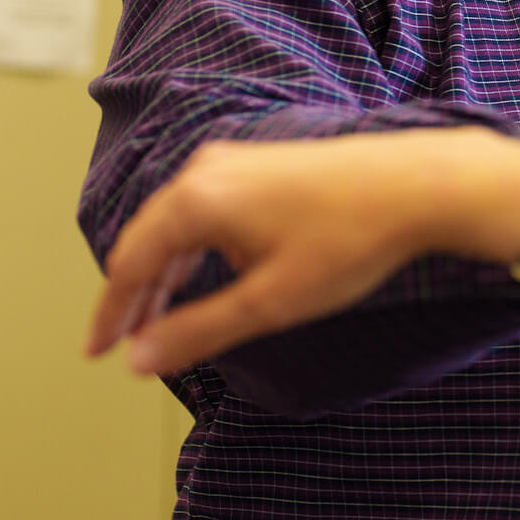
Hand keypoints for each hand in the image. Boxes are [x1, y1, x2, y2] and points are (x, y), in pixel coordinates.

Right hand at [85, 126, 478, 375]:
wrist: (421, 184)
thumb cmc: (354, 236)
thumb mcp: (270, 300)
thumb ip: (199, 331)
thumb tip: (142, 360)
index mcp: (196, 199)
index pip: (128, 263)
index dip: (111, 313)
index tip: (98, 352)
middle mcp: (208, 170)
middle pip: (148, 240)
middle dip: (133, 295)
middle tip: (123, 343)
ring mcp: (238, 159)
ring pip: (178, 223)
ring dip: (165, 272)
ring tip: (160, 320)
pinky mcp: (265, 162)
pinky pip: (208, 208)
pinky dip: (196, 247)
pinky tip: (206, 274)